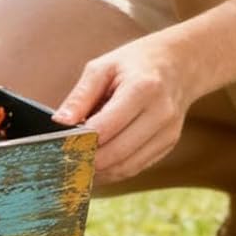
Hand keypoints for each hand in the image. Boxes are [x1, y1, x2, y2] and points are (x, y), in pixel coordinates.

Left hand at [51, 37, 193, 184]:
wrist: (177, 65)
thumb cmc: (134, 63)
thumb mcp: (103, 67)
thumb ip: (80, 96)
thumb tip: (60, 122)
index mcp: (142, 88)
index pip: (105, 127)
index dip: (80, 141)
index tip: (59, 145)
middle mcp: (160, 113)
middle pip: (117, 152)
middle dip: (87, 161)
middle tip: (63, 161)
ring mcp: (167, 132)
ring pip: (127, 167)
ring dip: (100, 172)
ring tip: (77, 166)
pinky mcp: (168, 144)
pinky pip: (137, 167)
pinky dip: (114, 171)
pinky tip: (97, 166)